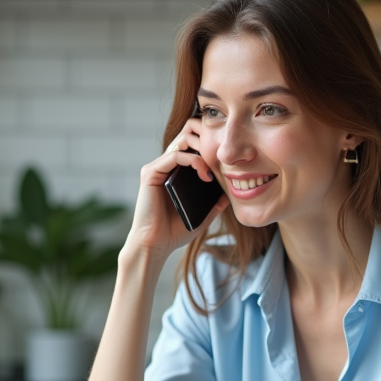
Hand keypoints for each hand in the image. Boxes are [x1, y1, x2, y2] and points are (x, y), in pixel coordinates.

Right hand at [124, 116, 228, 260]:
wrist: (155, 244)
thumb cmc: (175, 231)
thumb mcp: (202, 215)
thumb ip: (214, 204)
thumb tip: (230, 193)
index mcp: (175, 172)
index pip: (193, 145)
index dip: (210, 145)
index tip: (228, 160)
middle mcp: (165, 166)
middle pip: (187, 136)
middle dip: (207, 140)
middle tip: (222, 156)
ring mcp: (157, 168)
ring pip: (182, 141)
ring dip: (202, 149)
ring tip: (214, 168)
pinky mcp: (151, 172)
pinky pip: (174, 156)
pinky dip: (193, 161)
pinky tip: (205, 175)